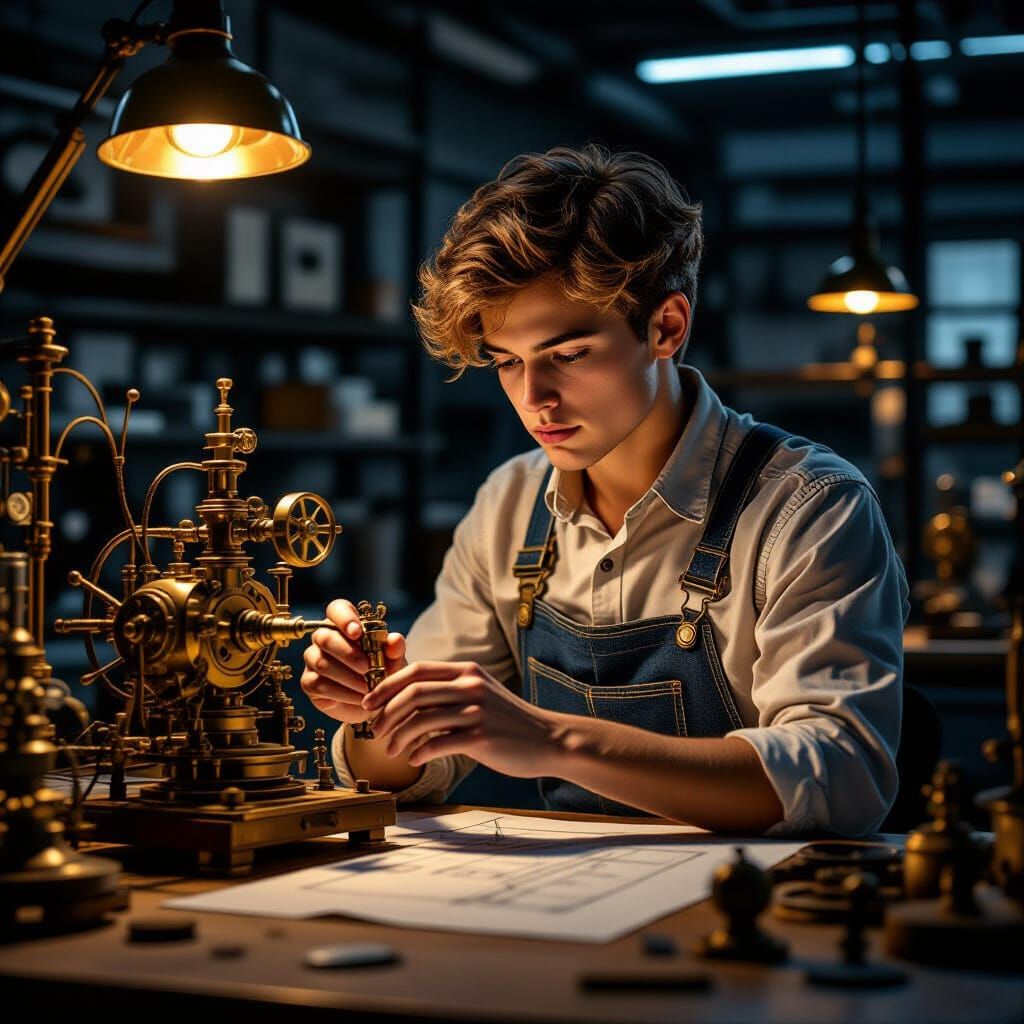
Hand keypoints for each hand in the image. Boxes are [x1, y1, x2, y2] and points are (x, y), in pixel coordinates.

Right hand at [300, 599, 406, 723]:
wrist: (375, 703)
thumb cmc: (383, 673)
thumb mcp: (394, 661)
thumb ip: (395, 649)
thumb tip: (395, 639)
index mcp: (345, 624)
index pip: (336, 609)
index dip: (344, 618)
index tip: (358, 632)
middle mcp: (325, 637)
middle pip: (325, 637)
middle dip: (349, 654)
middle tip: (370, 668)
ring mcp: (314, 659)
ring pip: (322, 662)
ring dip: (349, 677)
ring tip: (369, 687)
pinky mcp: (309, 682)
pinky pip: (319, 684)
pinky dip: (343, 693)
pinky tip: (360, 698)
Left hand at [362, 661, 559, 776]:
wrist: (548, 740)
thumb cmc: (507, 721)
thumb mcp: (480, 694)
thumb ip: (449, 690)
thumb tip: (406, 697)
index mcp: (467, 671)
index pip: (416, 670)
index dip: (386, 686)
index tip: (369, 703)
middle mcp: (470, 686)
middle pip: (413, 692)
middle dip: (386, 712)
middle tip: (375, 730)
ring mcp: (476, 711)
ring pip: (421, 719)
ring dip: (398, 736)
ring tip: (391, 750)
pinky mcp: (481, 738)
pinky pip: (437, 744)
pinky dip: (419, 753)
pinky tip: (414, 760)